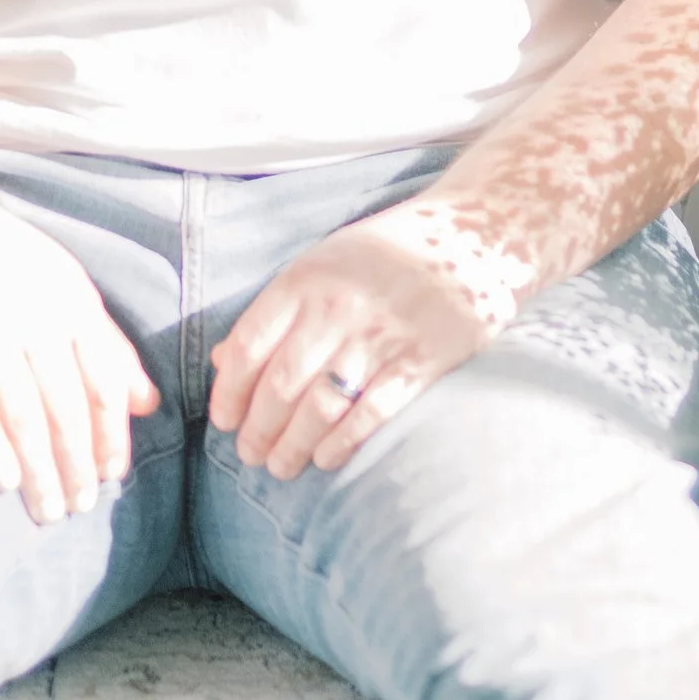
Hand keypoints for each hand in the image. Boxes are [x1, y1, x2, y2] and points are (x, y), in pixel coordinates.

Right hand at [0, 173, 159, 521]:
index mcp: (71, 304)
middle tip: (83, 506)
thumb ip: (107, 343)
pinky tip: (6, 482)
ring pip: (24, 417)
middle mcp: (35, 321)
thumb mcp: (65, 283)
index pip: (103, 384)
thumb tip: (147, 403)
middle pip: (67, 409)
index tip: (114, 474)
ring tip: (49, 510)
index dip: (112, 435)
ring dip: (41, 471)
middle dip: (79, 465)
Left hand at [210, 204, 500, 480]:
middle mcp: (337, 308)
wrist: (476, 233)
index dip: (229, 393)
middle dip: (258, 430)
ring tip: (282, 466)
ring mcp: (381, 335)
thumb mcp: (324, 264)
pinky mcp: (422, 359)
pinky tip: (327, 458)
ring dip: (293, 446)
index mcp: (305, 279)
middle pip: (280, 386)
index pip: (248, 347)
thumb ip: (277, 310)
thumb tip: (222, 361)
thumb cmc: (389, 253)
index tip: (225, 421)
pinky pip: (371, 412)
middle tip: (251, 455)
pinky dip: (342, 443)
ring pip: (320, 407)